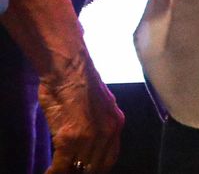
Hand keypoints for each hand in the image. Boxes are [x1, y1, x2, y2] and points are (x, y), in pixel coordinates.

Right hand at [38, 59, 122, 173]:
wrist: (69, 67)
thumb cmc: (78, 82)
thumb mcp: (99, 105)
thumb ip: (97, 125)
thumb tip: (87, 143)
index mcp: (116, 123)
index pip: (110, 157)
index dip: (96, 168)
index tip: (84, 170)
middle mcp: (108, 132)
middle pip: (96, 167)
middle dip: (83, 172)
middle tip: (70, 171)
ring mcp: (90, 137)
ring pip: (79, 169)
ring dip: (68, 172)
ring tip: (60, 172)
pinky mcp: (70, 138)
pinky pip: (62, 166)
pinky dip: (54, 172)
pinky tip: (49, 172)